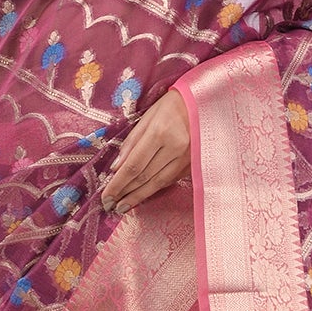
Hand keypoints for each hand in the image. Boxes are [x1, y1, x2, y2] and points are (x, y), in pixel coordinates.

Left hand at [100, 91, 190, 214]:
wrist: (205, 104)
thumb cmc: (172, 106)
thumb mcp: (148, 117)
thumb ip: (131, 142)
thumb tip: (116, 168)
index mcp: (160, 132)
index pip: (133, 165)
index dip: (118, 183)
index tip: (106, 196)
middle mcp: (174, 148)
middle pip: (144, 177)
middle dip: (125, 193)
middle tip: (110, 205)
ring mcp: (186, 158)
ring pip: (157, 183)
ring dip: (138, 197)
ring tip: (123, 206)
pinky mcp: (193, 164)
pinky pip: (169, 180)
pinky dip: (153, 189)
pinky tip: (142, 195)